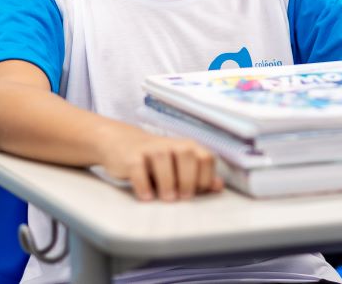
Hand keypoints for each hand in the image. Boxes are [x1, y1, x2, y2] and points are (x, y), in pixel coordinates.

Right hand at [98, 125, 222, 201]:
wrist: (123, 144)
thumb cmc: (157, 162)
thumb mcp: (179, 166)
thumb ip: (199, 176)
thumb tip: (218, 186)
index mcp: (188, 147)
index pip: (206, 158)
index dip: (205, 177)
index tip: (197, 192)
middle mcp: (171, 144)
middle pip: (187, 155)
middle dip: (188, 179)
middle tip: (183, 197)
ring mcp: (150, 148)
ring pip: (163, 159)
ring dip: (167, 182)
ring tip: (166, 198)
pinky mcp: (131, 155)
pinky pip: (138, 168)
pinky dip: (143, 184)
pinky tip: (146, 197)